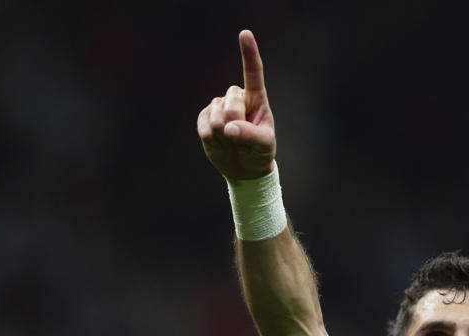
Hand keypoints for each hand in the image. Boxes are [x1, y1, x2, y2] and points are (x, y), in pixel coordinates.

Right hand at [197, 30, 275, 179]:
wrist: (244, 167)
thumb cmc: (259, 152)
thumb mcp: (264, 145)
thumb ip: (251, 136)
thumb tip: (230, 128)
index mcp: (256, 98)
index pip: (252, 73)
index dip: (249, 53)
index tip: (245, 34)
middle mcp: (236, 98)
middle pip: (230, 103)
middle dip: (235, 122)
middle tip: (241, 138)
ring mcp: (218, 107)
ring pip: (216, 117)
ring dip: (224, 135)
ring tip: (232, 142)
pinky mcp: (205, 118)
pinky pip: (204, 127)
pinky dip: (212, 140)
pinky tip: (220, 143)